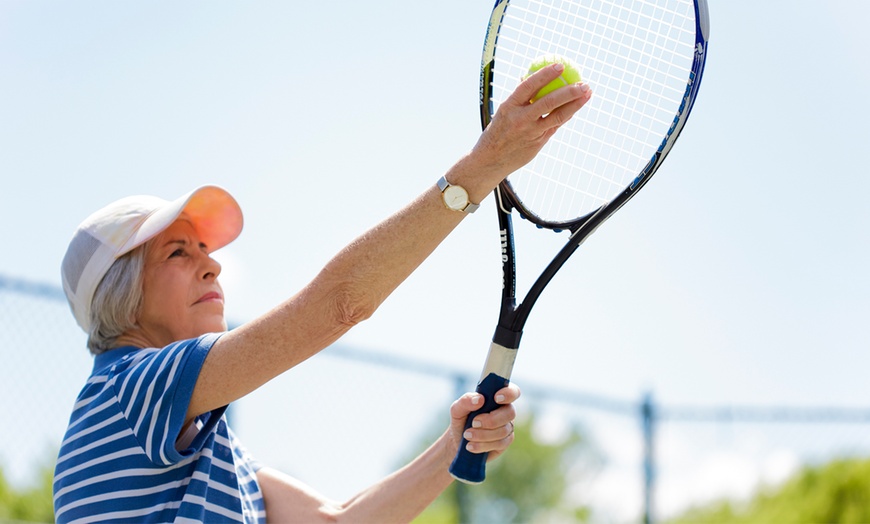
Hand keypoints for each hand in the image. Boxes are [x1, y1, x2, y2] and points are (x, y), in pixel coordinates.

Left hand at [448, 384, 520, 461]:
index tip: (496, 398)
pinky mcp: (504, 442)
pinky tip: (471, 446)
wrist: (458, 441)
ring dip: (483, 434)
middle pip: (510, 413)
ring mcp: (507, 427)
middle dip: (491, 419)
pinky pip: (499, 444)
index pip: (512, 391)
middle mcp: (505, 411)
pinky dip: (482, 445)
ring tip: (467, 435)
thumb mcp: (457, 409)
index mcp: (497, 398)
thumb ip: (465, 401)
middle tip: (474, 423)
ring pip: (503, 430)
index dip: (509, 393)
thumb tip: (479, 399)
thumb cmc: (461, 420)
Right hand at [470, 63, 592, 181]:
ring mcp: (531, 132)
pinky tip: (576, 106)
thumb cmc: (497, 131)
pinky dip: (566, 115)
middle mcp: (521, 119)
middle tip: (583, 82)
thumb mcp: (504, 112)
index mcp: (509, 106)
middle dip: (569, 91)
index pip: (529, 86)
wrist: (490, 160)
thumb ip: (519, 98)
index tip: (560, 65)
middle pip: (549, 102)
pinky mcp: (538, 143)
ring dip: (575, 104)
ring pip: (557, 116)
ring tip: (587, 93)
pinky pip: (555, 125)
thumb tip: (530, 76)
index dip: (545, 75)